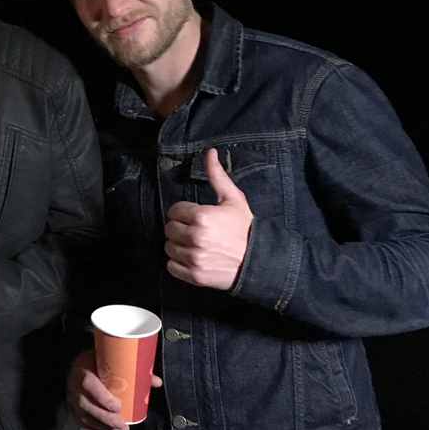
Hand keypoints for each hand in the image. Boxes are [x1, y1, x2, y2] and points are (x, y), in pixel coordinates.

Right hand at [66, 348, 162, 429]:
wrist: (79, 366)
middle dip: (105, 418)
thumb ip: (133, 371)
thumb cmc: (99, 363)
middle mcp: (73, 385)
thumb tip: (157, 382)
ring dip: (103, 428)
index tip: (118, 407)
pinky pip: (81, 424)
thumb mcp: (112, 361)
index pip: (88, 384)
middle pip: (86, 405)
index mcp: (82, 369)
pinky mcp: (72, 410)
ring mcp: (71, 399)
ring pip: (84, 417)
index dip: (102, 397)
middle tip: (123, 425)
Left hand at [164, 148, 252, 289]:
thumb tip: (209, 153)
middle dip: (180, 228)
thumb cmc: (246, 229)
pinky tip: (193, 258)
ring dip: (178, 246)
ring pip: (169, 247)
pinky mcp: (194, 276)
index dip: (184, 213)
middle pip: (169, 229)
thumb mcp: (233, 199)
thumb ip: (217, 176)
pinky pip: (171, 267)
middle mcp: (195, 238)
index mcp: (201, 216)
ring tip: (195, 244)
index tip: (195, 217)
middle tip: (195, 231)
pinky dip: (178, 264)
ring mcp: (194, 258)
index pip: (174, 211)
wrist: (259, 261)